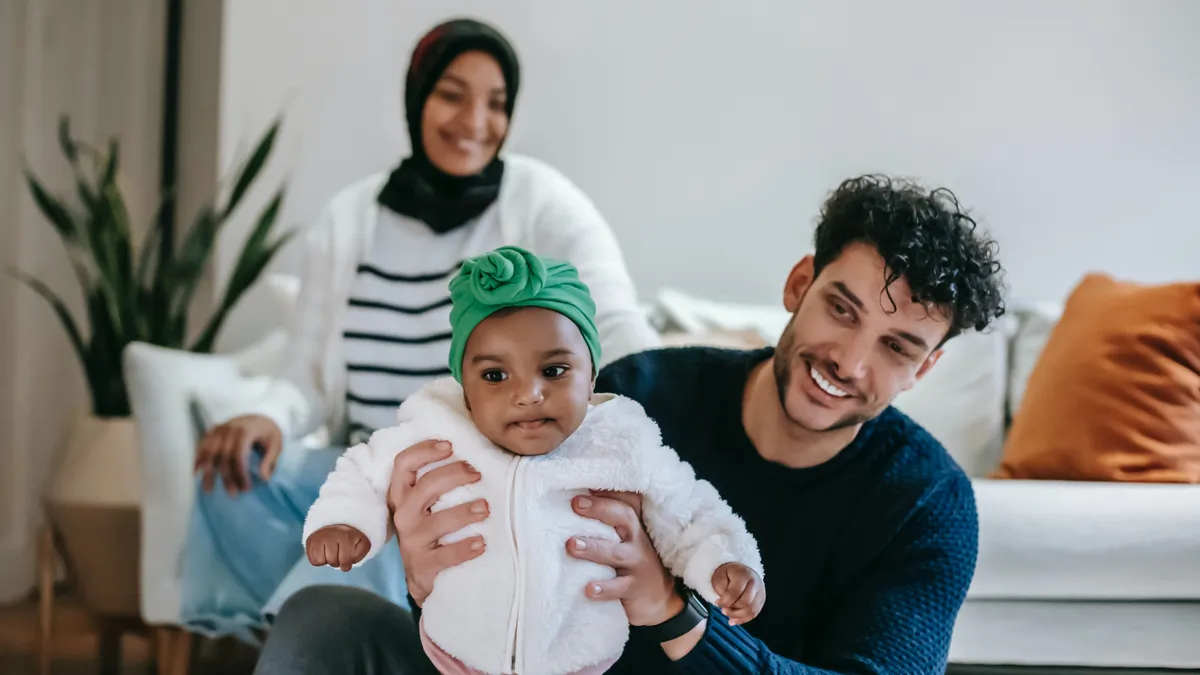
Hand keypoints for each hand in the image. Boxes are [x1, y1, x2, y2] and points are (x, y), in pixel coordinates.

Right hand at [194, 414, 282, 493]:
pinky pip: (202, 446)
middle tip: (232, 493)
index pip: (238, 454)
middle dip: (226, 476)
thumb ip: (270, 460)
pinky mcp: (212, 431)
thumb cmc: (268, 432)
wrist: (258, 417)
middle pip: (223, 455)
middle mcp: (229, 428)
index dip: (240, 473)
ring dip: (208, 472)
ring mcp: (219, 429)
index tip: (245, 488)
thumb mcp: (277, 443)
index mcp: (246, 430)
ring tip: (208, 489)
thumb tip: (264, 478)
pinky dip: (198, 459)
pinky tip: (196, 473)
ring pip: (209, 452)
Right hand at [306, 525, 369, 570]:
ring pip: (323, 562)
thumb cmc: (349, 538)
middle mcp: (331, 535)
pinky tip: (323, 551)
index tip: (348, 556)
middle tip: (339, 551)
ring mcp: (319, 537)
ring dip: (328, 560)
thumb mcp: (361, 543)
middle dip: (337, 561)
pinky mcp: (310, 541)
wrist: (336, 523)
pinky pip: (314, 561)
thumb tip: (348, 563)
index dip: (347, 563)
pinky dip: (319, 559)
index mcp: (346, 536)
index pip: (345, 561)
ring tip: (331, 550)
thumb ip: (361, 553)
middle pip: (333, 562)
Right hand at [389, 439, 488, 607]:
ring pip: (438, 521)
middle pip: (426, 486)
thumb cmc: (430, 529)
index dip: (424, 451)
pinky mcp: (423, 566)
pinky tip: (482, 543)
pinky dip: (465, 548)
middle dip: (454, 475)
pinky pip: (445, 556)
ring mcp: (411, 541)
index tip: (450, 446)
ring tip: (486, 508)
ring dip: (464, 512)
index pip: (403, 464)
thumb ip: (437, 482)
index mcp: (402, 495)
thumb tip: (472, 452)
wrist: (422, 576)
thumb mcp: (426, 505)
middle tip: (477, 473)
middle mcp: (402, 515)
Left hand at [565, 490, 683, 626]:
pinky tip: (588, 588)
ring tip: (571, 545)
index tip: (587, 482)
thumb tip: (573, 500)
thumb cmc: (632, 563)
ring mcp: (637, 564)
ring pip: (616, 553)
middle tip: (576, 504)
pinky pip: (618, 588)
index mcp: (633, 525)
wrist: (659, 602)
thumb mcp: (626, 539)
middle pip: (624, 517)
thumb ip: (608, 522)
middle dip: (600, 509)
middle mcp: (638, 540)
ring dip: (593, 548)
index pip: (627, 499)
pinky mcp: (633, 588)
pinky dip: (604, 588)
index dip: (609, 489)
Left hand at [712, 562, 764, 625]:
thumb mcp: (720, 576)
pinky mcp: (761, 601)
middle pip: (745, 603)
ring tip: (728, 615)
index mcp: (744, 574)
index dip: (725, 601)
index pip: (735, 592)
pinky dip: (743, 619)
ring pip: (751, 611)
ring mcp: (760, 592)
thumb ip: (722, 590)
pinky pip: (754, 614)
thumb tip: (726, 604)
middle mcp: (755, 583)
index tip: (717, 603)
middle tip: (723, 610)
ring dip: (737, 616)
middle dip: (732, 610)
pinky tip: (734, 620)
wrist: (740, 571)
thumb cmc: (728, 574)